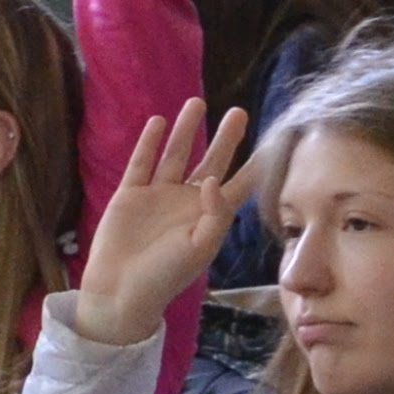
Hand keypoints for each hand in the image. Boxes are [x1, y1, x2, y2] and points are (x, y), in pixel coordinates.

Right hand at [68, 97, 260, 346]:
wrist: (120, 292)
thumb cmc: (165, 276)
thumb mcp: (199, 248)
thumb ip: (214, 213)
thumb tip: (212, 179)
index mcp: (208, 217)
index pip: (238, 187)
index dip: (254, 167)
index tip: (272, 144)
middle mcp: (186, 202)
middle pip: (211, 162)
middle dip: (225, 138)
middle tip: (238, 112)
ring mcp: (158, 196)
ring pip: (176, 155)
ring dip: (186, 130)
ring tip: (197, 102)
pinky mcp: (130, 195)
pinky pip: (142, 163)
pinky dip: (149, 142)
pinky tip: (158, 122)